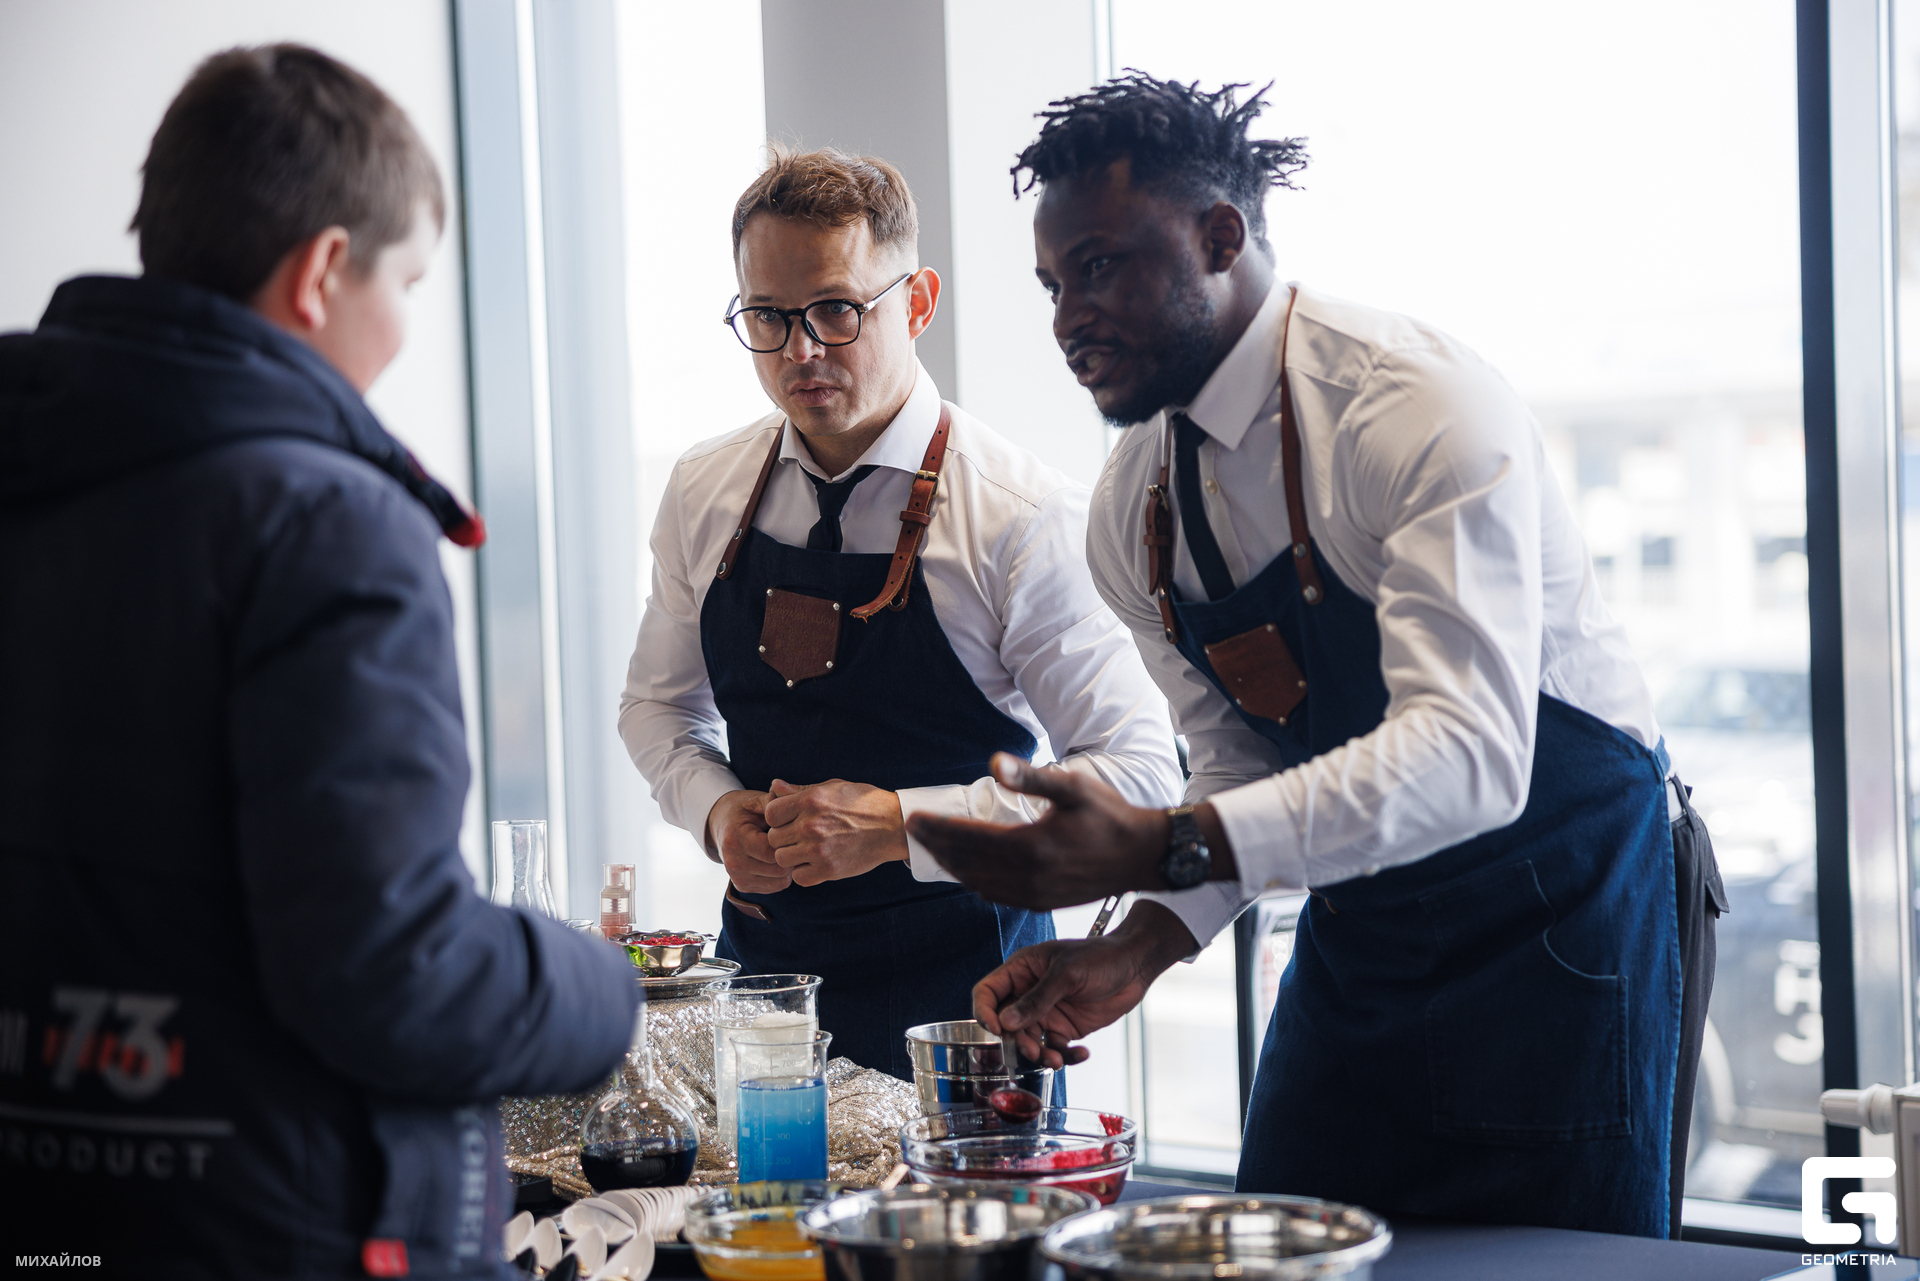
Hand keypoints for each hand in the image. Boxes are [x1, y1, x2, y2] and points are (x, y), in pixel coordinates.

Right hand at [707, 789, 789, 893]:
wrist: (720, 824)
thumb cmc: (742, 810)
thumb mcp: (755, 801)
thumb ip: (773, 801)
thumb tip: (793, 796)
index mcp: (736, 840)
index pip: (773, 852)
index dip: (790, 843)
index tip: (795, 832)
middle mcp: (734, 863)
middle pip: (779, 870)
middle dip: (791, 856)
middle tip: (796, 842)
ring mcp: (737, 877)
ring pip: (780, 882)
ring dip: (788, 867)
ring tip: (786, 849)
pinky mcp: (742, 886)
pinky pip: (775, 886)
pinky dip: (781, 875)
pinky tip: (778, 859)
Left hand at [763, 779, 907, 886]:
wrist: (892, 826)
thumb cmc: (863, 803)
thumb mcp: (832, 787)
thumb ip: (801, 790)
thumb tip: (774, 785)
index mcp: (810, 801)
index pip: (771, 813)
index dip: (777, 818)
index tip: (789, 820)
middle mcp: (811, 825)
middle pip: (773, 838)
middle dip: (783, 837)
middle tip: (799, 836)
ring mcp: (819, 849)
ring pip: (782, 859)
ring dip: (791, 856)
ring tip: (806, 850)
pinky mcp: (828, 869)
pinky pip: (798, 877)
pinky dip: (804, 872)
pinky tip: (815, 862)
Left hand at [905, 753, 1167, 908]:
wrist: (1142, 856)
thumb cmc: (1110, 815)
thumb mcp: (1074, 787)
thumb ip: (1031, 776)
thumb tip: (994, 762)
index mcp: (1031, 846)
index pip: (969, 837)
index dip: (938, 828)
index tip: (915, 819)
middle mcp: (1029, 877)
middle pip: (967, 863)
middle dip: (937, 846)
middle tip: (916, 831)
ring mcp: (1035, 895)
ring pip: (979, 883)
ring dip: (953, 867)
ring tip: (935, 849)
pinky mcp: (1043, 904)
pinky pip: (998, 896)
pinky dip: (976, 883)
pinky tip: (970, 873)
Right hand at [975, 900, 1197, 1068]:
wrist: (1135, 966)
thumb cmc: (1100, 956)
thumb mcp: (1066, 973)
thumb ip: (1037, 999)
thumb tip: (1006, 1022)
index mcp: (1022, 970)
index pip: (988, 992)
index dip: (984, 1011)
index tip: (997, 1029)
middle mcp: (1029, 993)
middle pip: (1007, 1024)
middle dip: (1018, 1041)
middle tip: (1034, 1051)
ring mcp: (1047, 1012)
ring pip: (1030, 1041)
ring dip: (1040, 1054)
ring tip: (1057, 1059)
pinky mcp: (1065, 1028)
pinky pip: (1055, 1049)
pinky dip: (1065, 1056)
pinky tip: (1082, 1053)